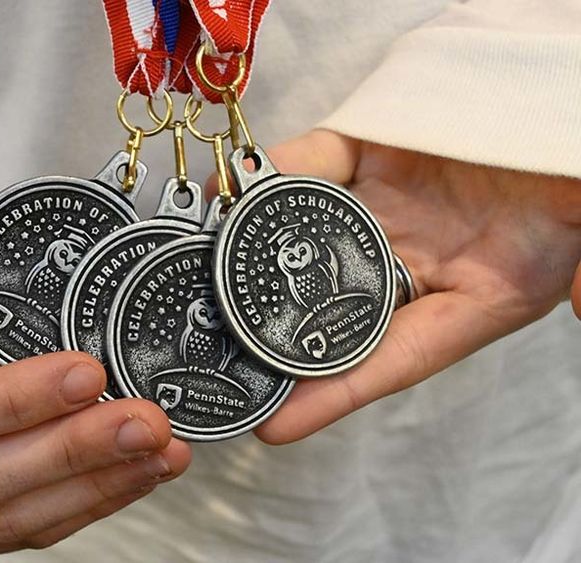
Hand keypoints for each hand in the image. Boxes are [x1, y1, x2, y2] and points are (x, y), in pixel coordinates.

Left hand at [239, 130, 580, 443]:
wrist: (567, 106)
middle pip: (329, 305)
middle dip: (271, 330)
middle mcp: (415, 256)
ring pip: (309, 235)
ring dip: (255, 254)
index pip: (391, 359)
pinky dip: (276, 174)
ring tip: (199, 276)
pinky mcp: (371, 149)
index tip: (274, 428)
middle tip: (211, 355)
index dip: (332, 397)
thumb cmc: (573, 182)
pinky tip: (235, 189)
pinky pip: (315, 163)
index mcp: (468, 296)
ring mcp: (388, 203)